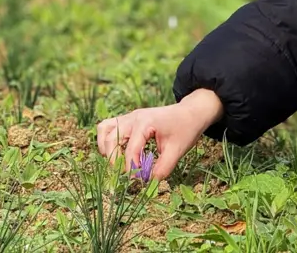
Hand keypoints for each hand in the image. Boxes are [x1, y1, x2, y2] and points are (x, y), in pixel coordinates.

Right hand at [96, 89, 223, 179]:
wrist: (191, 112)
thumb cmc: (185, 129)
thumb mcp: (177, 150)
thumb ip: (163, 168)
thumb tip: (148, 183)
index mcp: (146, 123)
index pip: (131, 149)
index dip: (131, 168)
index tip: (137, 180)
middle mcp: (134, 118)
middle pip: (111, 139)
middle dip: (114, 160)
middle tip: (123, 175)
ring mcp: (129, 117)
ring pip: (105, 130)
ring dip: (106, 148)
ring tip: (116, 163)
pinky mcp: (128, 120)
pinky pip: (109, 127)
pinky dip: (108, 141)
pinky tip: (117, 153)